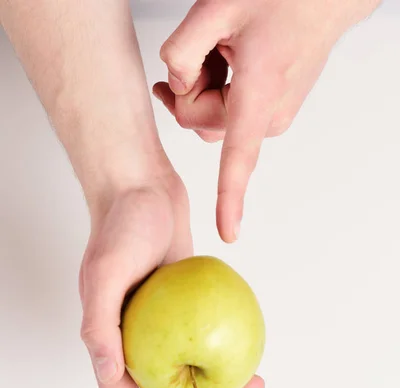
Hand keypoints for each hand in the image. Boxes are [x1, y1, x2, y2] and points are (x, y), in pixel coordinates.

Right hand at [79, 163, 264, 387]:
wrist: (144, 188)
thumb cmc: (121, 225)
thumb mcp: (105, 274)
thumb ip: (100, 326)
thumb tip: (108, 373)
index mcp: (108, 340)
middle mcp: (132, 338)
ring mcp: (158, 324)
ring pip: (187, 368)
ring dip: (219, 382)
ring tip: (255, 380)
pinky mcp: (181, 306)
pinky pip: (202, 338)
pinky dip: (223, 350)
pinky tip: (249, 346)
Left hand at [153, 0, 380, 242]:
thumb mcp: (217, 7)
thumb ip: (181, 50)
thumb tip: (174, 85)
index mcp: (258, 96)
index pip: (238, 158)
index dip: (229, 200)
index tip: (227, 233)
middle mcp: (269, 116)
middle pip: (200, 125)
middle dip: (189, 92)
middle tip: (202, 52)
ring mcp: (272, 116)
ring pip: (213, 121)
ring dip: (204, 87)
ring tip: (224, 48)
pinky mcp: (271, 112)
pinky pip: (228, 113)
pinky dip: (219, 88)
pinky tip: (231, 59)